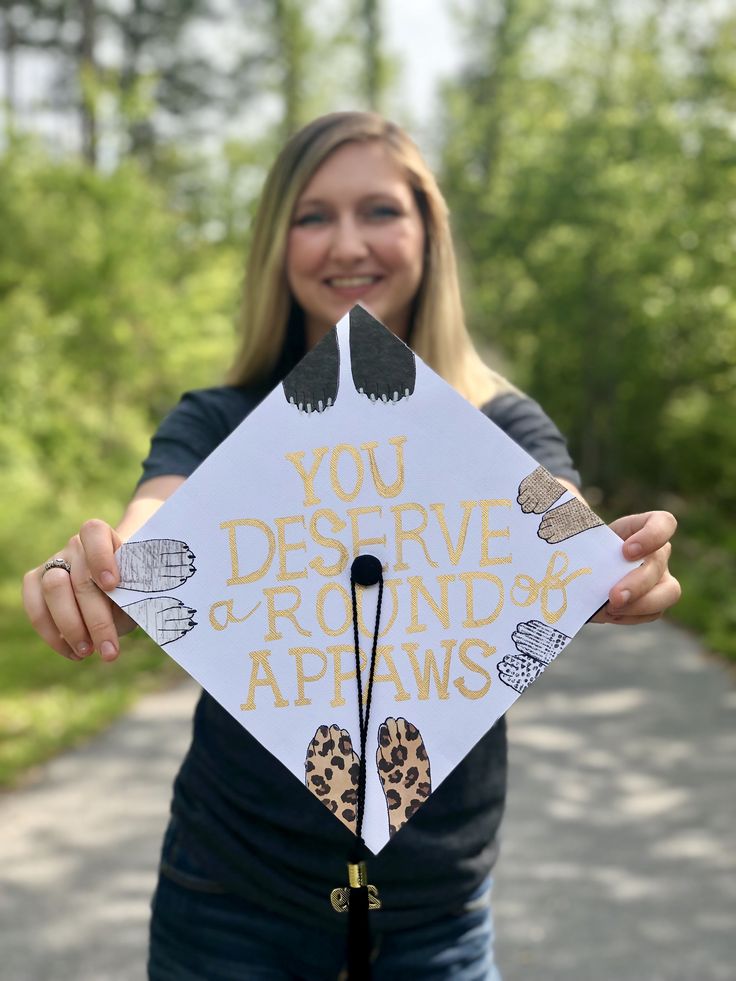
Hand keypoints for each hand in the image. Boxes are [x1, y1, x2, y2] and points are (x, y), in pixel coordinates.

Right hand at [22, 519, 135, 661]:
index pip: (94, 532)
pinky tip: (73, 652)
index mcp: (104, 537)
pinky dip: (52, 634)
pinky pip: (35, 607)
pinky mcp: (35, 583)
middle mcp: (75, 546)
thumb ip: (133, 595)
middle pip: (80, 579)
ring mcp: (53, 563)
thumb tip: (128, 611)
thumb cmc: (133, 589)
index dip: (101, 557)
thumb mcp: (139, 592)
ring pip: (53, 590)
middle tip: (109, 651)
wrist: (119, 589)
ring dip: (71, 627)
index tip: (112, 585)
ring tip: (88, 652)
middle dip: (95, 620)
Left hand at [592, 511, 680, 624]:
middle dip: (637, 583)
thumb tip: (584, 543)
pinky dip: (632, 616)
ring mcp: (660, 578)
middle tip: (614, 597)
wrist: (581, 573)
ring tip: (611, 609)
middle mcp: (656, 552)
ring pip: (670, 592)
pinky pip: (654, 612)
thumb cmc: (583, 550)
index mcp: (640, 528)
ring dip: (641, 604)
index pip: (664, 523)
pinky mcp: (656, 601)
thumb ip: (584, 539)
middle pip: (659, 564)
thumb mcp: (581, 540)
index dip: (653, 536)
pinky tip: (610, 613)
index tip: (626, 551)